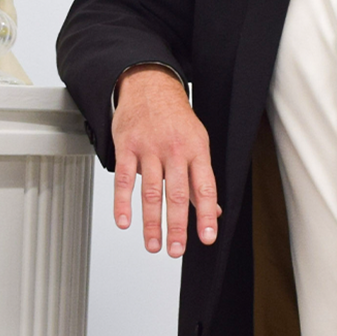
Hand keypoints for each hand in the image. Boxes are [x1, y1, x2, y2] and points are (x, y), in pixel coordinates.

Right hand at [112, 67, 219, 256]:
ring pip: (150, 191)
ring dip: (151, 222)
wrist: (149, 84)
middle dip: (177, 226)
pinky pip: (123, 178)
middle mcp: (174, 150)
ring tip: (153, 244)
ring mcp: (149, 148)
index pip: (204, 188)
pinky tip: (124, 222)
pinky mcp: (127, 146)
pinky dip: (122, 203)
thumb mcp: (197, 142)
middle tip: (176, 250)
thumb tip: (214, 211)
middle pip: (176, 194)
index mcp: (196, 151)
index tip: (207, 237)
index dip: (206, 215)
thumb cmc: (175, 118)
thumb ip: (201, 178)